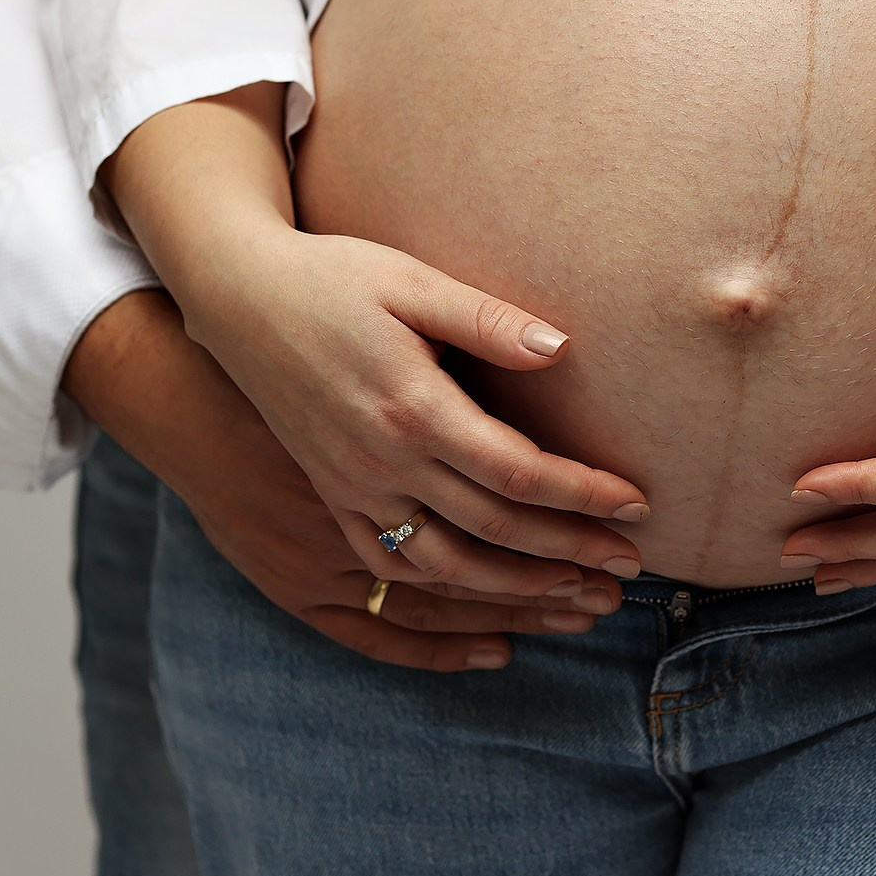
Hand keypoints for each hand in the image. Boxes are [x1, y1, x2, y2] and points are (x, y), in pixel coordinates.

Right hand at [101, 86, 650, 596]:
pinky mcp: (331, 497)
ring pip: (446, 567)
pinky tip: (489, 598)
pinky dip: (445, 595)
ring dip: (519, 591)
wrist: (236, 297)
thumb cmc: (332, 277)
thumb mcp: (411, 281)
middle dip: (571, 554)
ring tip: (579, 597)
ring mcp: (350, 488)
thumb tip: (563, 350)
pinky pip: (390, 567)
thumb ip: (488, 320)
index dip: (584, 494)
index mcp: (412, 407)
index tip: (639, 504)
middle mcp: (381, 462)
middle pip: (494, 530)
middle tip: (631, 567)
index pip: (518, 472)